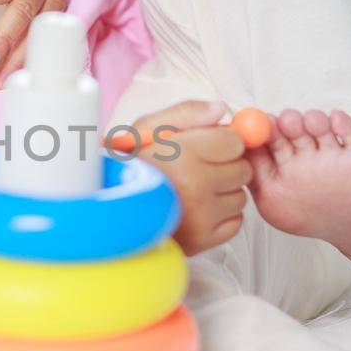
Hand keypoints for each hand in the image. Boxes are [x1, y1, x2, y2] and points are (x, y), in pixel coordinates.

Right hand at [128, 100, 250, 254]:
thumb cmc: (125, 170)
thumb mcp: (145, 131)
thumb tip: (221, 110)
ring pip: (240, 197)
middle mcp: (195, 187)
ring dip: (224, 193)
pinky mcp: (202, 241)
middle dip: (226, 166)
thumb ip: (185, 113)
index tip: (207, 146)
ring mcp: (200, 217)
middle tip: (199, 169)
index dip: (222, 141)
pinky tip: (197, 212)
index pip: (233, 142)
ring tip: (194, 192)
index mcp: (181, 155)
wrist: (107, 215)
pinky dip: (221, 217)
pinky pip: (235, 223)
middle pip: (242, 169)